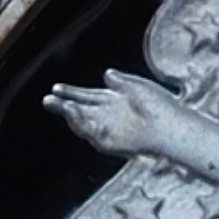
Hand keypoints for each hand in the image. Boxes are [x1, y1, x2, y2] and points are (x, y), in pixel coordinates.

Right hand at [43, 69, 182, 157]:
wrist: (170, 125)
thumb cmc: (160, 105)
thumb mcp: (138, 86)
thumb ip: (121, 81)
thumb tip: (108, 73)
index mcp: (113, 101)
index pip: (87, 96)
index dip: (71, 92)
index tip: (56, 87)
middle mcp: (109, 116)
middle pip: (79, 110)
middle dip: (62, 105)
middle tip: (48, 100)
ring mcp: (109, 130)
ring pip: (82, 125)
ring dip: (70, 116)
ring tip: (61, 104)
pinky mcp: (111, 144)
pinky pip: (91, 136)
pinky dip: (83, 126)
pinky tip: (77, 115)